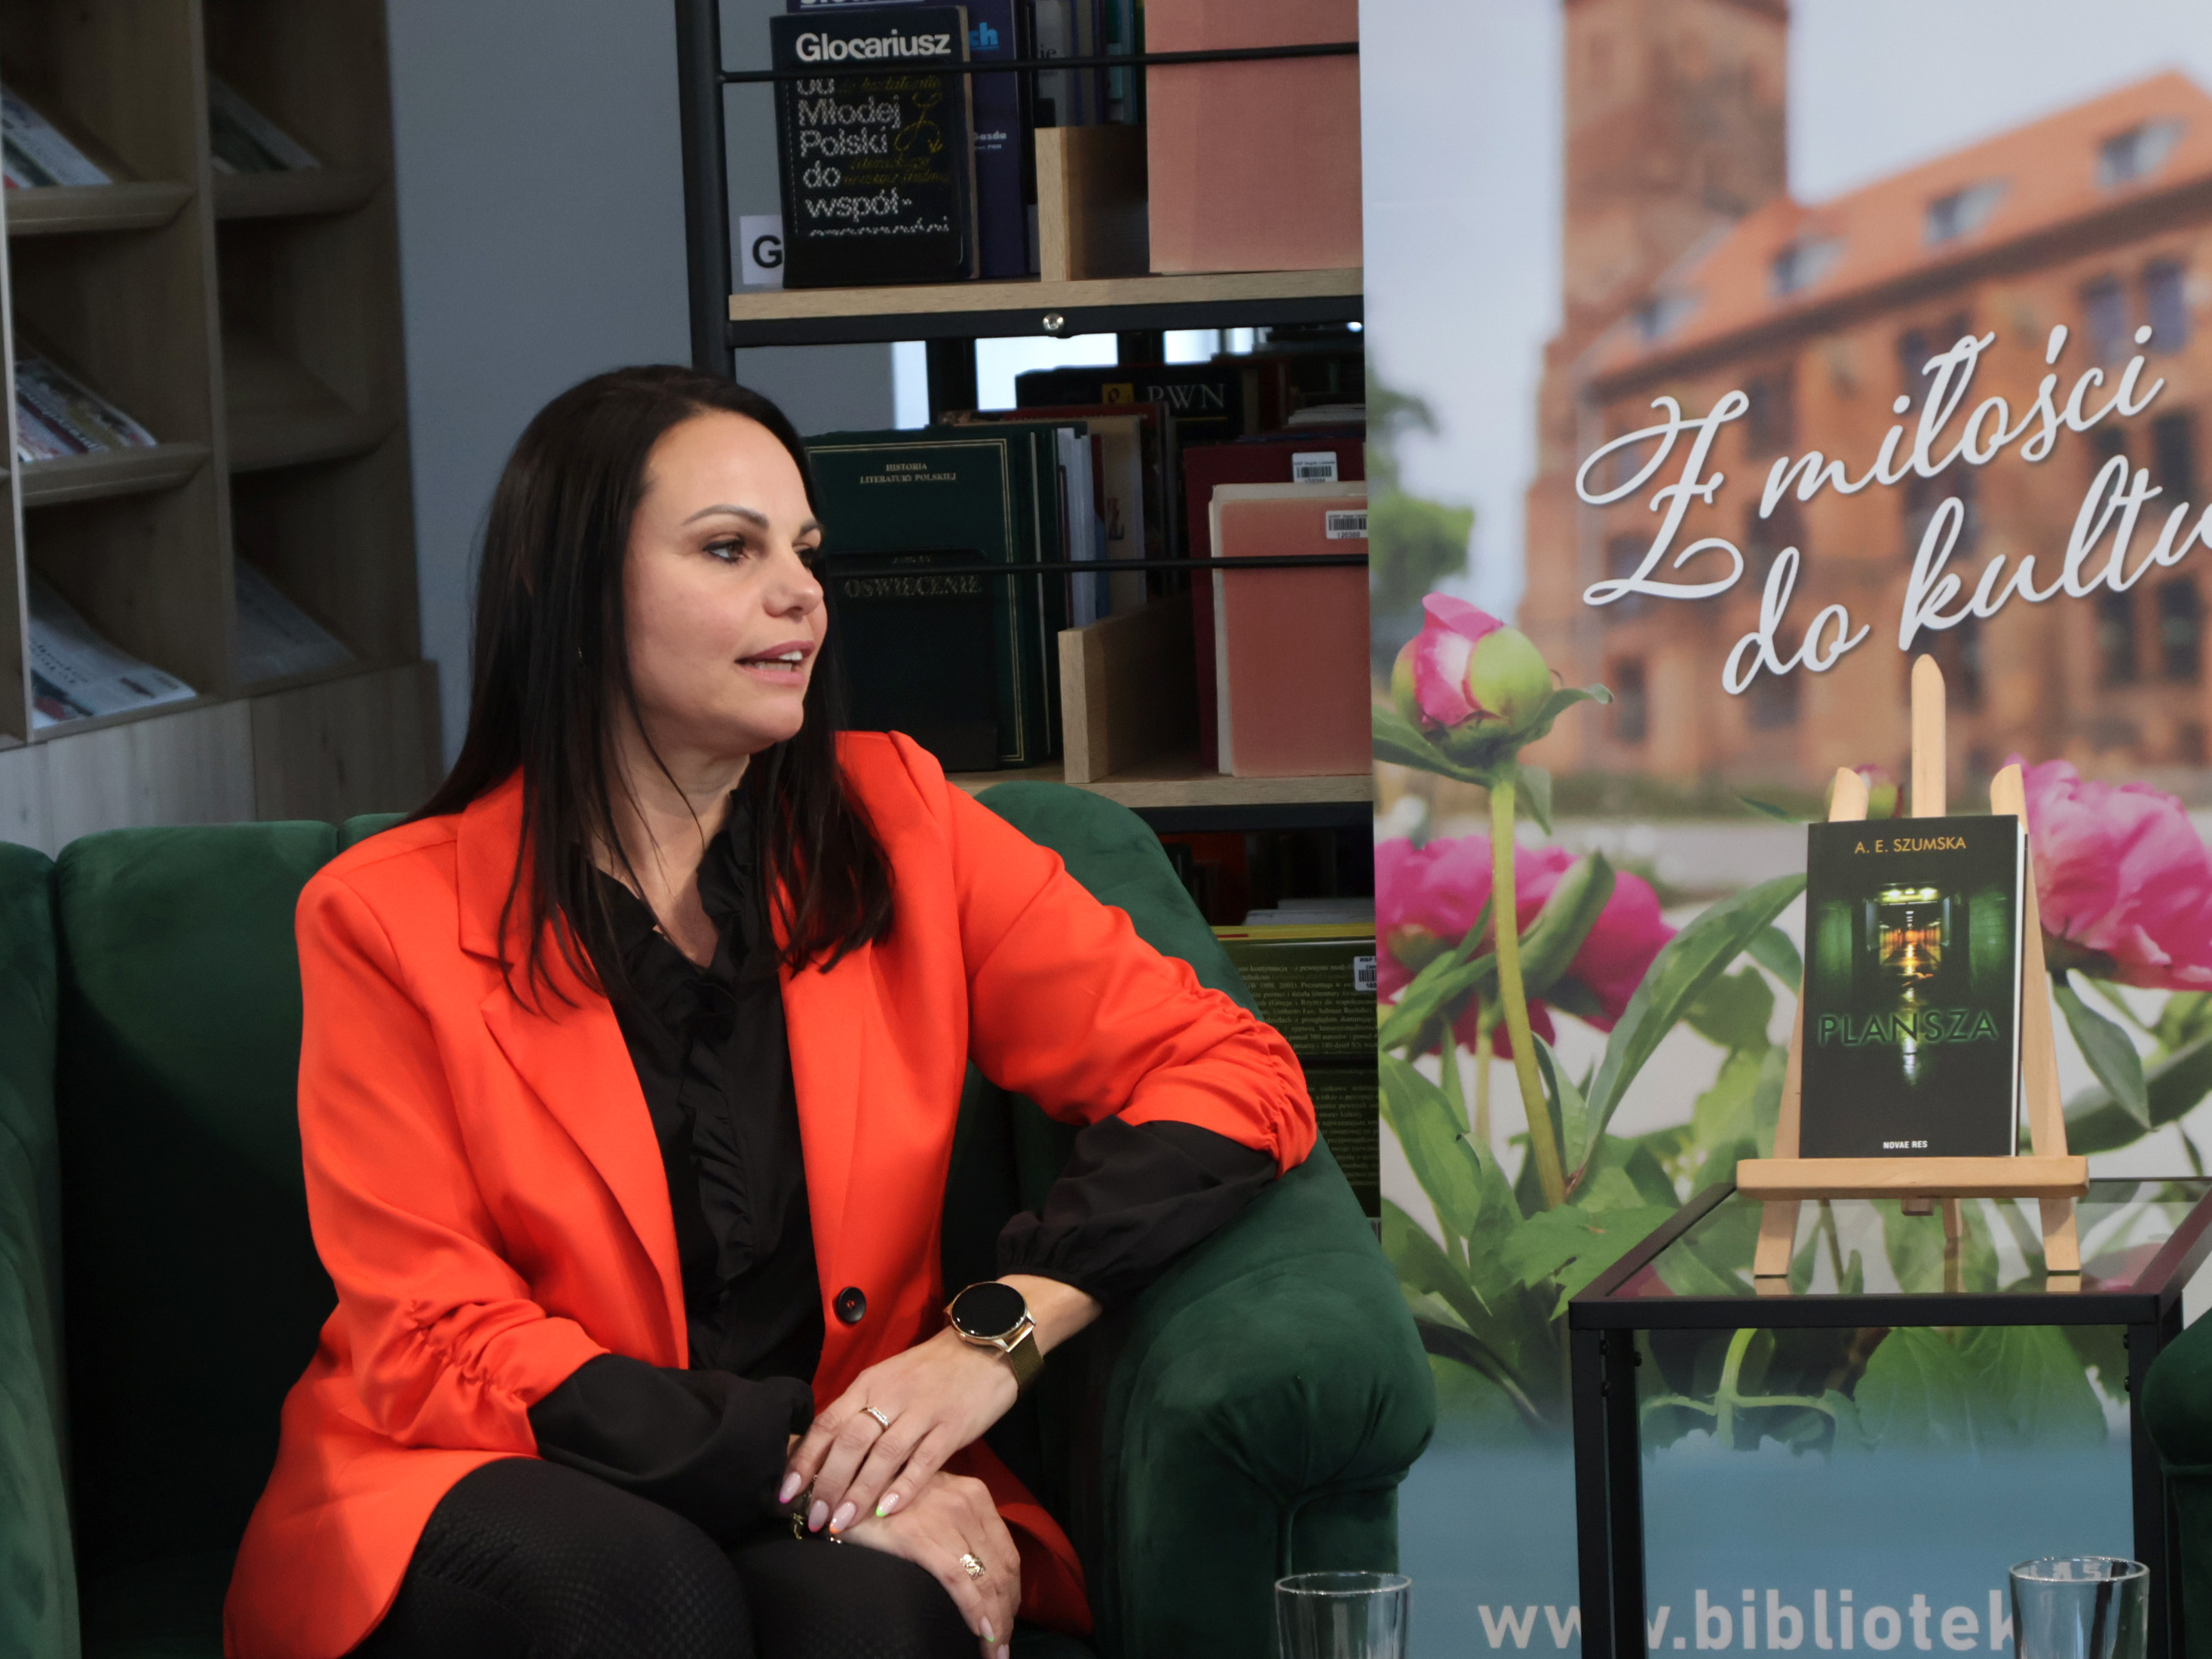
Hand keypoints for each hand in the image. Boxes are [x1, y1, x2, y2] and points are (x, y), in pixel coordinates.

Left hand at [785, 1327, 1013, 1535]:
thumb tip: (824, 1455)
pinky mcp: (953, 1426)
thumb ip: (860, 1411)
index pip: (827, 1423)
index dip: (805, 1460)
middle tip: (816, 1517)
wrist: (983, 1347)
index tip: (787, 1494)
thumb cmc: (929, 1370)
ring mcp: (923, 1411)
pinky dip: (904, 1487)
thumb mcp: (887, 1379)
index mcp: (869, 1384)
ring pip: (883, 1455)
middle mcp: (891, 1396)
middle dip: (829, 1484)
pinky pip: (925, 1460)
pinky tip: (887, 1511)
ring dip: (859, 1492)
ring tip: (842, 1524)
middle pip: (850, 1442)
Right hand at [839, 1469, 1019, 1654]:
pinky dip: (974, 1610)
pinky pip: (957, 1579)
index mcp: (975, 1495)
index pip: (1007, 1555)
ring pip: (984, 1579)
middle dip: (1005, 1615)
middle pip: (1001, 1570)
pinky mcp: (918, 1535)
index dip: (1012, 1595)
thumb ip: (961, 1533)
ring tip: (992, 1651)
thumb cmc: (889, 1506)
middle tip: (1000, 1648)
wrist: (845, 1494)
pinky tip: (980, 1632)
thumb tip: (984, 1581)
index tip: (1007, 1623)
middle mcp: (966, 1502)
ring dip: (994, 1622)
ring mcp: (944, 1517)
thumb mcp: (936, 1508)